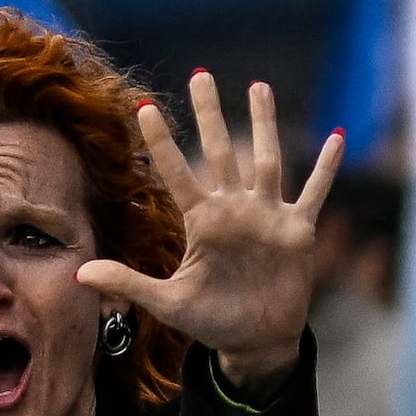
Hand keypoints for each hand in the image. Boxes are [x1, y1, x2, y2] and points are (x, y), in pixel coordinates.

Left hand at [86, 73, 333, 392]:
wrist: (256, 341)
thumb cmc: (211, 321)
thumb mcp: (167, 303)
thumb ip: (128, 283)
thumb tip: (79, 274)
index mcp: (201, 221)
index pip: (177, 172)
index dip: (161, 142)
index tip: (143, 107)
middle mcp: (233, 209)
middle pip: (220, 150)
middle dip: (210, 113)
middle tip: (200, 74)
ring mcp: (267, 216)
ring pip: (266, 159)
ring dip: (264, 123)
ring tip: (258, 86)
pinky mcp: (297, 230)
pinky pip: (315, 191)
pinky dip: (326, 167)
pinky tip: (336, 136)